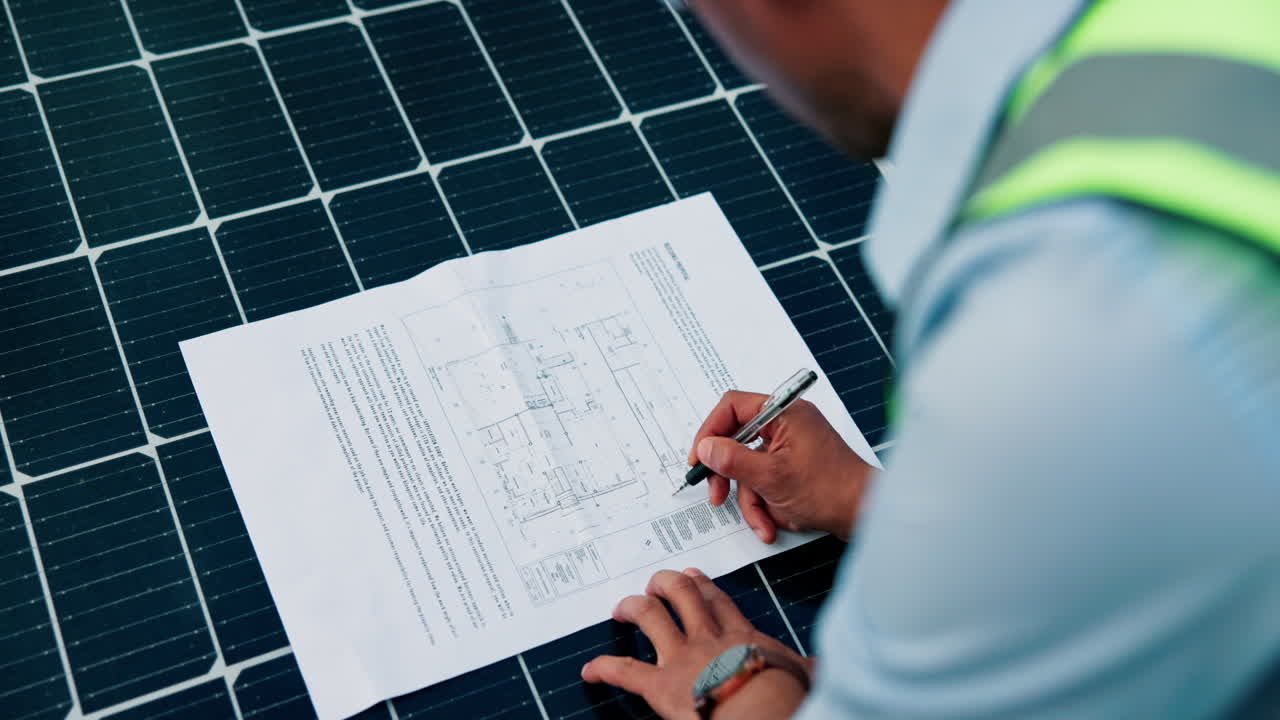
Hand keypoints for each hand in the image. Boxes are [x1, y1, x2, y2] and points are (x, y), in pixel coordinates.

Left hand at [582, 568, 808, 719]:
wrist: (765, 714)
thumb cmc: (787, 698)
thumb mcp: (806, 675)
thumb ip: (807, 667)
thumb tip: (824, 668)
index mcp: (743, 637)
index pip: (718, 601)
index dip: (703, 586)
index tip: (693, 577)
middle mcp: (709, 639)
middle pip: (683, 594)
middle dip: (665, 584)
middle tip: (656, 584)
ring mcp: (683, 657)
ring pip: (650, 615)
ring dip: (632, 607)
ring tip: (622, 608)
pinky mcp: (662, 685)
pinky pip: (625, 670)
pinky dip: (604, 668)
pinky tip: (591, 669)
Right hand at [690, 391, 871, 540]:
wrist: (865, 514)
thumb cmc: (830, 490)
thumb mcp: (771, 477)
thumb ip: (732, 460)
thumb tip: (706, 447)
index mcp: (784, 412)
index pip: (732, 407)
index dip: (710, 431)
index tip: (699, 458)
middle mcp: (786, 424)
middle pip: (737, 441)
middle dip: (728, 475)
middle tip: (717, 495)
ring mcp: (790, 447)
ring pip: (750, 469)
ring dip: (751, 499)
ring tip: (763, 522)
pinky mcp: (794, 468)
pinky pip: (766, 481)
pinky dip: (765, 503)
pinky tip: (773, 523)